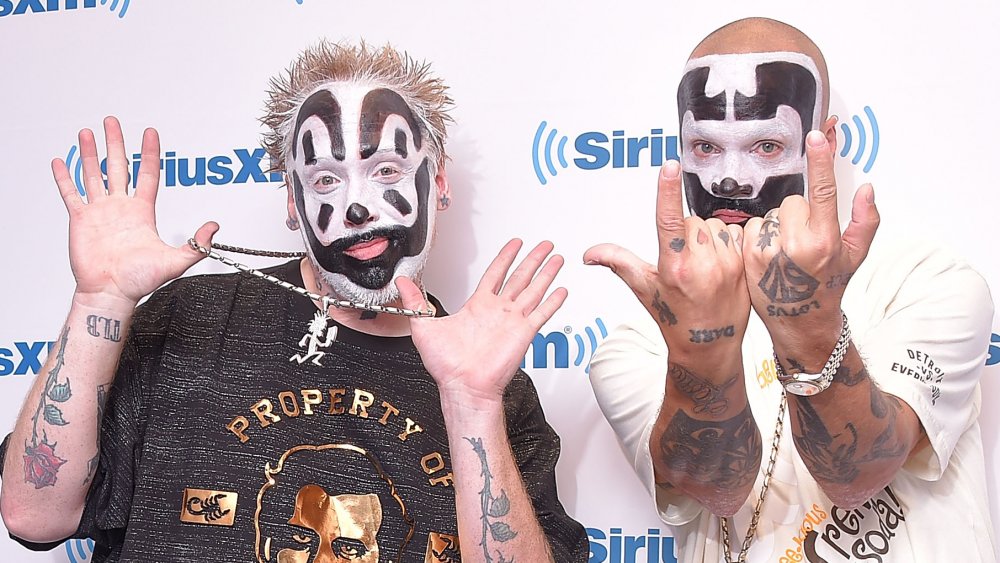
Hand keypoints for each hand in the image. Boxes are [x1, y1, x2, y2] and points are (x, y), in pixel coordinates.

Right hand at [53, 116, 216, 306]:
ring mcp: (100, 212)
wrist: (111, 293)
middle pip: (118, 166)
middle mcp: (121, 207)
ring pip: (93, 174)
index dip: (149, 153)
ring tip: (87, 132)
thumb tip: (214, 227)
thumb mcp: (176, 261)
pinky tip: (60, 162)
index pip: (148, 174)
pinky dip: (65, 178)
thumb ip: (197, 245)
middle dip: (116, 143)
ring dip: (89, 153)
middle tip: (112, 121)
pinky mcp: (80, 220)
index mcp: (142, 211)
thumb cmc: (139, 281)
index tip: (150, 132)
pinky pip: (71, 194)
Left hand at [396, 239, 566, 406]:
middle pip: (520, 276)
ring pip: (534, 289)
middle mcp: (498, 311)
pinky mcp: (524, 333)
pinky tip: (561, 290)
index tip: (514, 245)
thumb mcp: (424, 325)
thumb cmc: (447, 365)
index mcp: (478, 306)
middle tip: (543, 246)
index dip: (505, 257)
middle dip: (532, 259)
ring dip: (546, 273)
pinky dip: (553, 301)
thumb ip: (415, 301)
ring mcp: (512, 321)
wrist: (464, 386)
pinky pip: (542, 312)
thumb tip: (402, 282)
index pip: (495, 273)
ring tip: (556, 258)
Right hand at [584, 161, 749, 361]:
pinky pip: (734, 234)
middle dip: (685, 233)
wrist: (709, 346)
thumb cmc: (675, 320)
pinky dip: (726, 243)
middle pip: (692, 221)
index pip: (670, 219)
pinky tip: (720, 264)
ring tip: (703, 264)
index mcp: (674, 267)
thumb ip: (618, 262)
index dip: (667, 191)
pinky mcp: (744, 265)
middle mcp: (702, 264)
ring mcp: (727, 264)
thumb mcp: (643, 289)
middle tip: (684, 260)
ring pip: (713, 225)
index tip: (669, 166)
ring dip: (707, 237)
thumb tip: (591, 253)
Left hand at [742, 130, 879, 355]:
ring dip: (778, 226)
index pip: (822, 191)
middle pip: (793, 202)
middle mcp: (795, 244)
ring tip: (786, 252)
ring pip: (772, 213)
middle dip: (799, 214)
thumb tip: (867, 189)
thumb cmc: (829, 285)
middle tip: (803, 241)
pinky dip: (759, 236)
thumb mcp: (855, 255)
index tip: (818, 135)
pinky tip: (769, 256)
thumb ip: (865, 220)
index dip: (821, 160)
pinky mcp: (747, 255)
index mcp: (824, 240)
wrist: (800, 320)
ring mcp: (768, 250)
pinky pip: (753, 226)